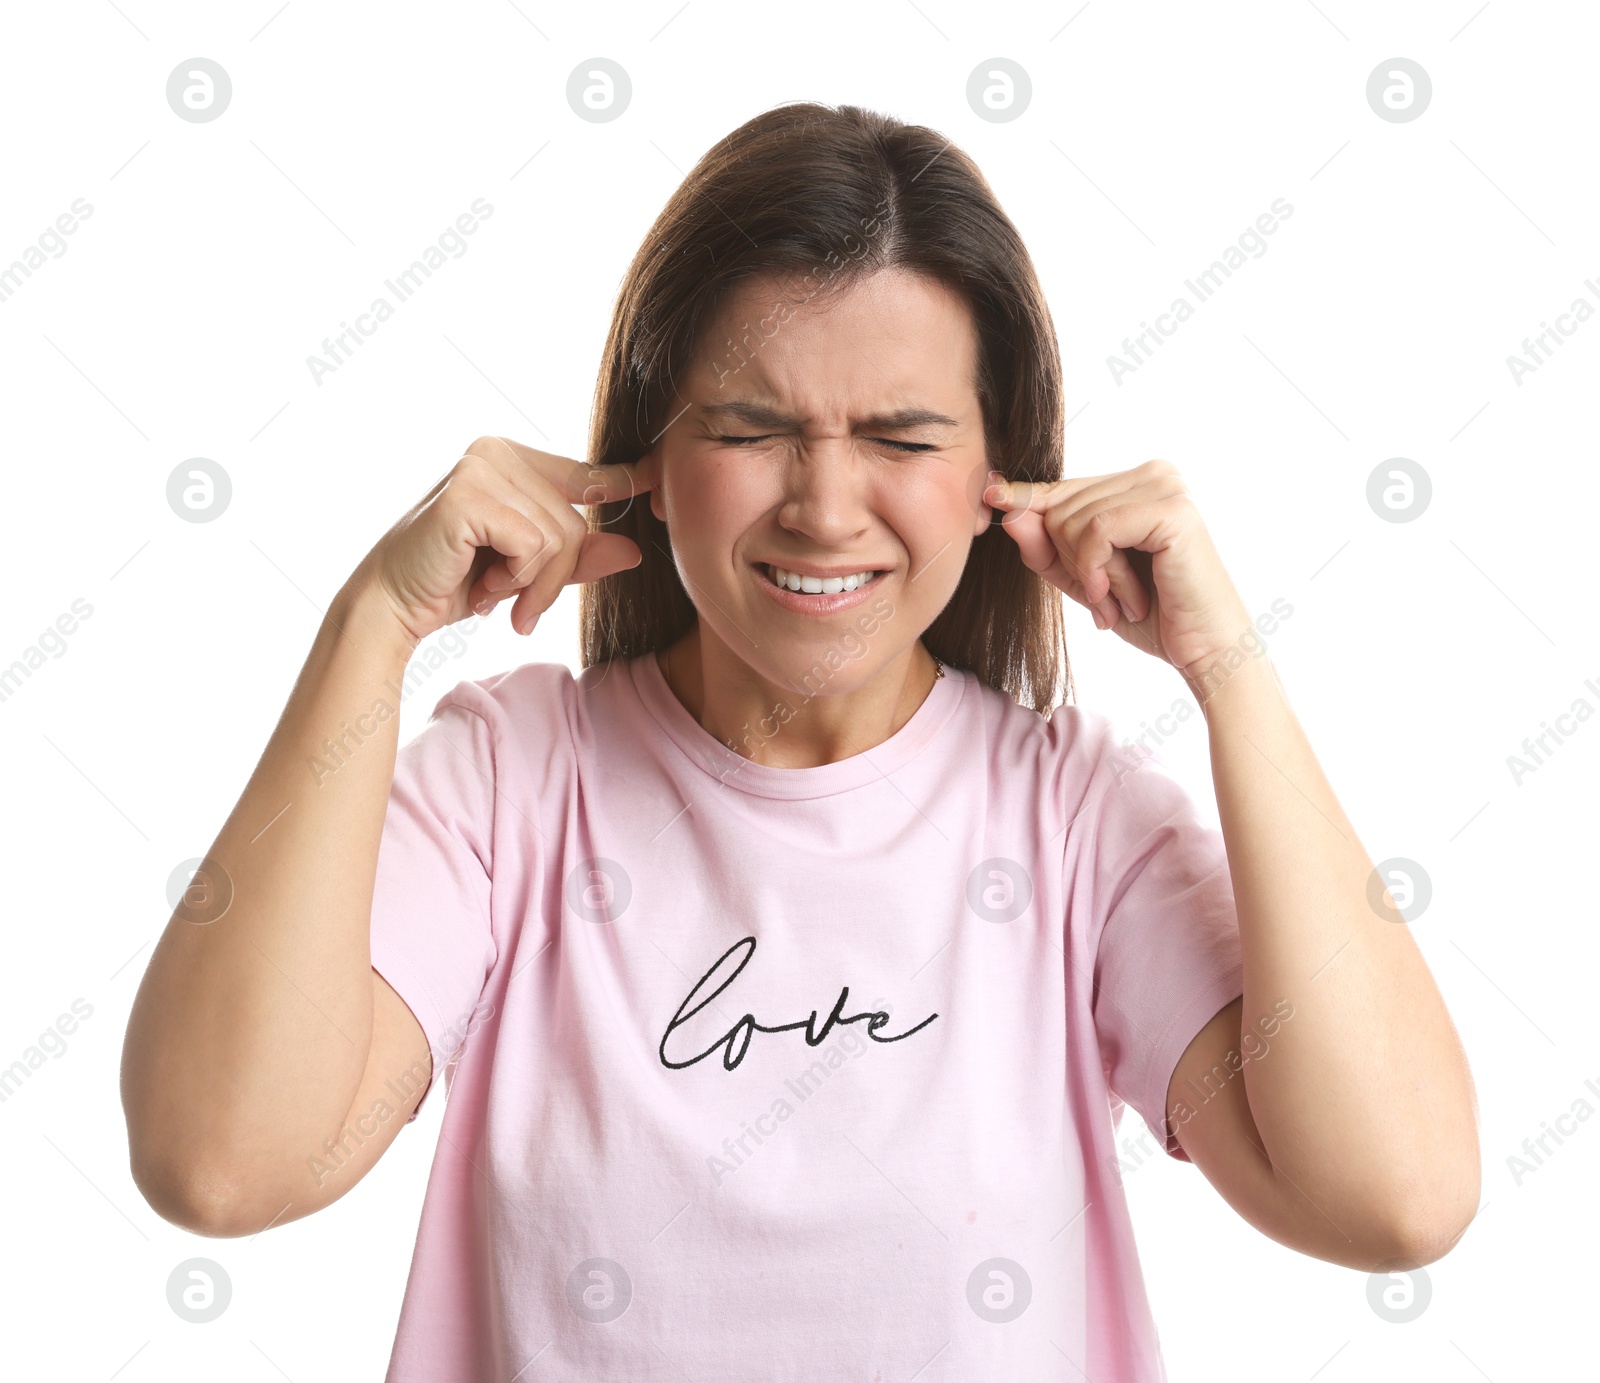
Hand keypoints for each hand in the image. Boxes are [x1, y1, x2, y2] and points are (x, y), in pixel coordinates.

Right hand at [358, 435, 657, 645]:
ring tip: (493, 594)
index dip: (623, 480)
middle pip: (577, 522)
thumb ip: (577, 558)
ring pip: (560, 537)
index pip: (583, 473)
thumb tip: (635, 550)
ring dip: (532, 586)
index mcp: (510, 460)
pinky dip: (515, 580)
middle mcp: (496, 451)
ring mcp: (481, 467)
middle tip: (515, 605)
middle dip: (554, 578)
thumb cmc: (454, 583)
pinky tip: (481, 587)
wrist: (392, 606)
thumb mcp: (526, 572)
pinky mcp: (470, 494)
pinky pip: (534, 546)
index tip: (657, 476)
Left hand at [982, 458, 1252, 676]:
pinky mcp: (1170, 508)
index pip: (1064, 488)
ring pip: (1073, 519)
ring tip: (1122, 601)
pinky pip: (1096, 530)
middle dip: (1071, 563)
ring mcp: (1165, 486)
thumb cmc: (1152, 616)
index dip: (1026, 499)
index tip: (990, 494)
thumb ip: (1046, 548)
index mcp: (1135, 484)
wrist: (1204, 651)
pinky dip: (1097, 571)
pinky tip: (1122, 597)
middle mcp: (1153, 474)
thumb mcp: (1084, 580)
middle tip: (1106, 599)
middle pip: (1060, 505)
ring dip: (1090, 575)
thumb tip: (1006, 509)